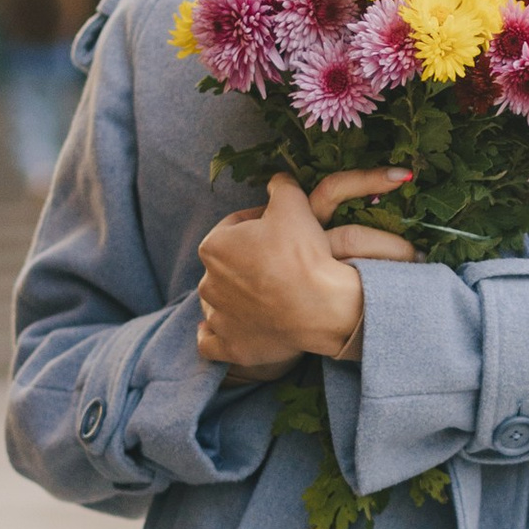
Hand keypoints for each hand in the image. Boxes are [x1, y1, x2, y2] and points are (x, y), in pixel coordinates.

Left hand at [196, 170, 415, 375]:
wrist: (320, 305)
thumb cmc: (303, 254)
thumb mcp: (293, 204)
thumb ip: (280, 186)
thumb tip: (276, 181)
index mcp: (214, 246)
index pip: (234, 227)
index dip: (259, 224)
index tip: (282, 229)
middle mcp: (208, 282)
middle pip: (227, 265)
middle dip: (248, 262)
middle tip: (280, 262)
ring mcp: (218, 318)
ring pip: (219, 303)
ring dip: (235, 298)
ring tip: (266, 296)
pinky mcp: (229, 347)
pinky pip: (211, 342)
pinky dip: (218, 336)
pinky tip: (230, 329)